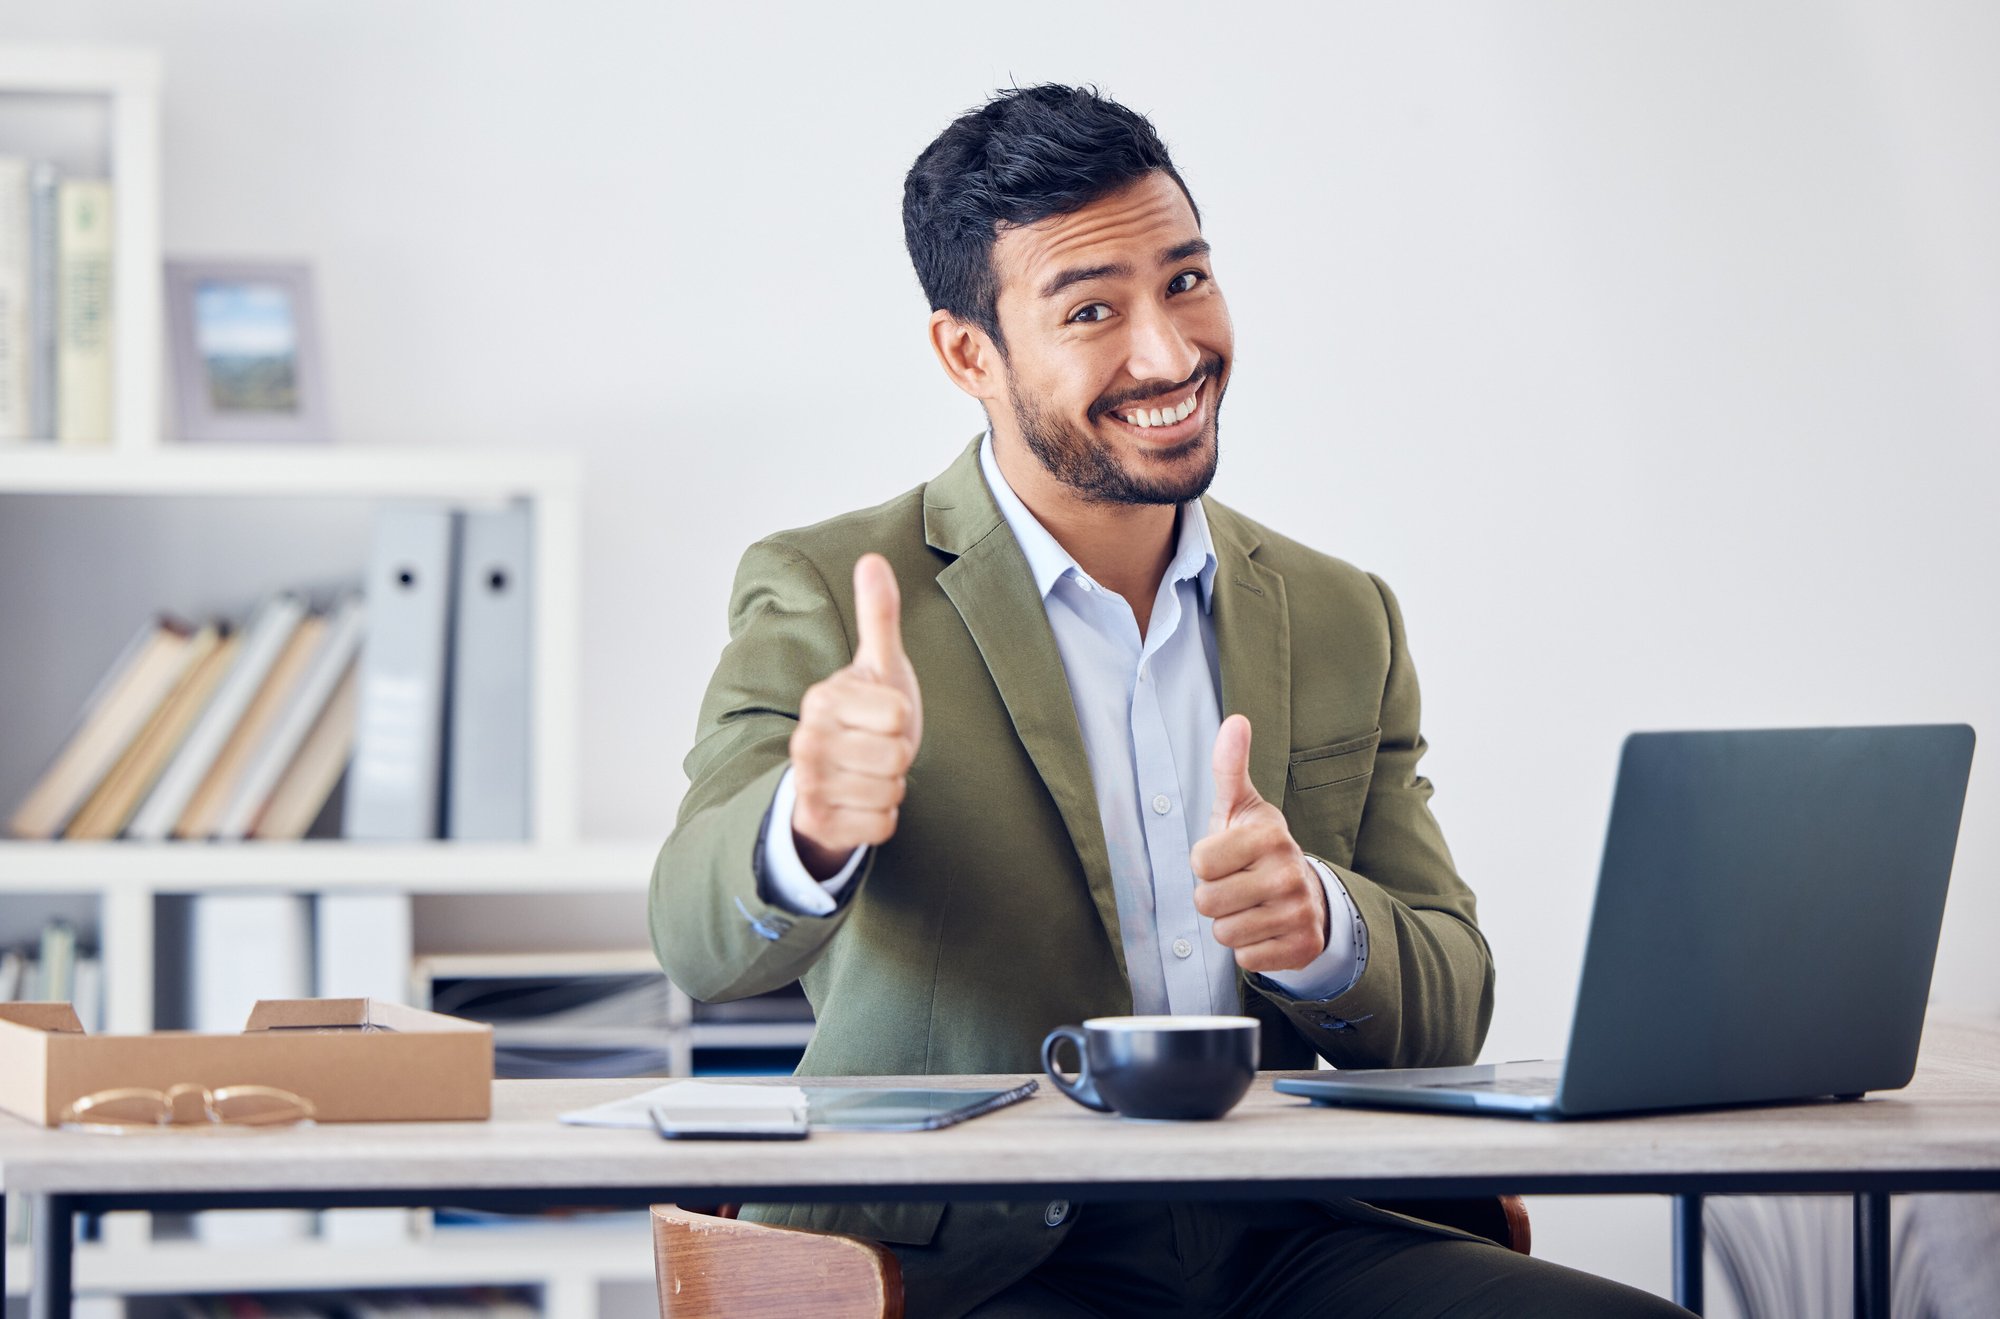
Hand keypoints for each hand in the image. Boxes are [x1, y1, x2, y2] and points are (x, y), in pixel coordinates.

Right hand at [788, 553, 923, 878]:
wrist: (833, 780)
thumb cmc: (865, 718)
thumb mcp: (878, 666)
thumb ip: (878, 615)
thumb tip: (872, 558)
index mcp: (822, 699)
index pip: (898, 714)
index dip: (900, 719)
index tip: (879, 719)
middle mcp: (806, 741)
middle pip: (897, 755)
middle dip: (898, 757)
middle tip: (875, 751)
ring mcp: (808, 785)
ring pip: (890, 791)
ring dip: (890, 787)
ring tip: (868, 775)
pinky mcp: (816, 824)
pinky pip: (882, 825)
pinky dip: (882, 818)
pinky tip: (861, 804)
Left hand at [1190, 714, 1328, 973]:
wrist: (1304, 892)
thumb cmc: (1255, 847)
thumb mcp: (1240, 806)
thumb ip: (1229, 766)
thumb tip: (1236, 720)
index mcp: (1270, 834)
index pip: (1200, 861)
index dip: (1204, 863)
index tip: (1225, 857)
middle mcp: (1289, 872)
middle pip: (1207, 901)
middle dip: (1213, 897)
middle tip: (1236, 885)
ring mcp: (1299, 911)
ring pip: (1224, 933)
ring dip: (1229, 924)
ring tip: (1249, 906)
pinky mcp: (1302, 946)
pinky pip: (1246, 959)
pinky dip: (1249, 948)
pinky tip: (1264, 928)